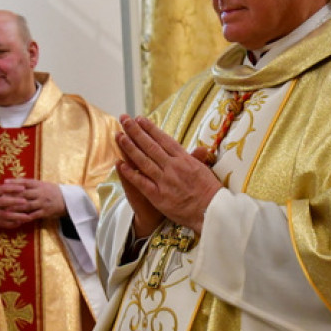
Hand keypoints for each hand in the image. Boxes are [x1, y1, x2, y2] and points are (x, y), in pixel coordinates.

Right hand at [0, 183, 31, 228]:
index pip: (1, 189)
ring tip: (28, 216)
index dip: (12, 188)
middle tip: (26, 202)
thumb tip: (15, 187)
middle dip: (15, 202)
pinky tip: (20, 223)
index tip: (23, 188)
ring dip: (17, 216)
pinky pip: (2, 224)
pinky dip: (12, 224)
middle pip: (3, 202)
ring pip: (4, 215)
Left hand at [4, 178, 65, 220]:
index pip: (25, 182)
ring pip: (27, 205)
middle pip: (24, 194)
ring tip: (6, 211)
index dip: (15, 182)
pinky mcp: (45, 212)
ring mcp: (43, 203)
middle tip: (1, 198)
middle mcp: (40, 193)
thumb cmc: (52, 191)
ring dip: (16, 208)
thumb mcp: (43, 184)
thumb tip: (14, 182)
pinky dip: (25, 218)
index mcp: (39, 185)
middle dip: (12, 196)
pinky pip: (34, 215)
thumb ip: (30, 184)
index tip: (4, 182)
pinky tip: (17, 220)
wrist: (68, 201)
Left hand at [115, 115, 221, 236]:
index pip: (164, 140)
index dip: (151, 129)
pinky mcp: (158, 195)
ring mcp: (165, 180)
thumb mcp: (205, 170)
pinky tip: (120, 163)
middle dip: (136, 131)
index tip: (140, 119)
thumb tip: (201, 148)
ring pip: (143, 161)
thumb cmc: (210, 192)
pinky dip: (130, 173)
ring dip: (130, 147)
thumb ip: (197, 158)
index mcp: (184, 159)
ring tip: (119, 135)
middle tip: (124, 120)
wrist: (211, 211)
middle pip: (151, 146)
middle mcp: (173, 166)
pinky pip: (141, 182)